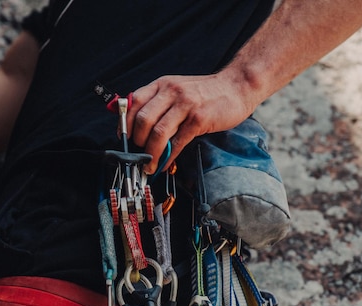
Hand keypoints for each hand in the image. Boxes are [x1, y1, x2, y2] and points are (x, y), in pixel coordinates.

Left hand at [126, 73, 252, 173]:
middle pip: (143, 120)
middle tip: (138, 154)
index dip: (125, 124)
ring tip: (149, 164)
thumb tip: (137, 124)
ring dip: (151, 153)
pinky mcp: (199, 119)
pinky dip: (168, 156)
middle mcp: (171, 92)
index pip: (133, 103)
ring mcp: (186, 104)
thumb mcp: (177, 89)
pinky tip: (166, 163)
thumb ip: (158, 102)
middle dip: (137, 142)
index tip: (124, 139)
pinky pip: (177, 141)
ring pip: (158, 132)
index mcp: (162, 85)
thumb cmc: (206, 92)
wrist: (237, 86)